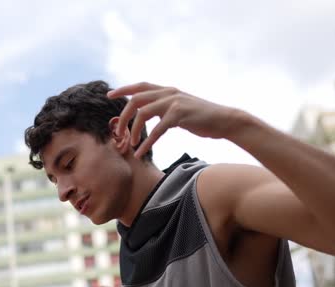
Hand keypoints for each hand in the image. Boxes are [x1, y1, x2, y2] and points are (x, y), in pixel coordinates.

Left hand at [108, 82, 244, 158]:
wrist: (224, 120)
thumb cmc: (202, 117)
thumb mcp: (179, 108)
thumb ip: (163, 107)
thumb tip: (147, 113)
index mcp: (167, 90)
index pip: (141, 85)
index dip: (123, 89)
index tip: (109, 95)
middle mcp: (168, 92)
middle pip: (136, 100)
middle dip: (123, 116)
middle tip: (119, 132)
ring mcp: (173, 102)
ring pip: (142, 113)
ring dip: (133, 130)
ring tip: (131, 144)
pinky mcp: (179, 115)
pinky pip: (156, 130)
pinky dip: (146, 142)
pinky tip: (141, 152)